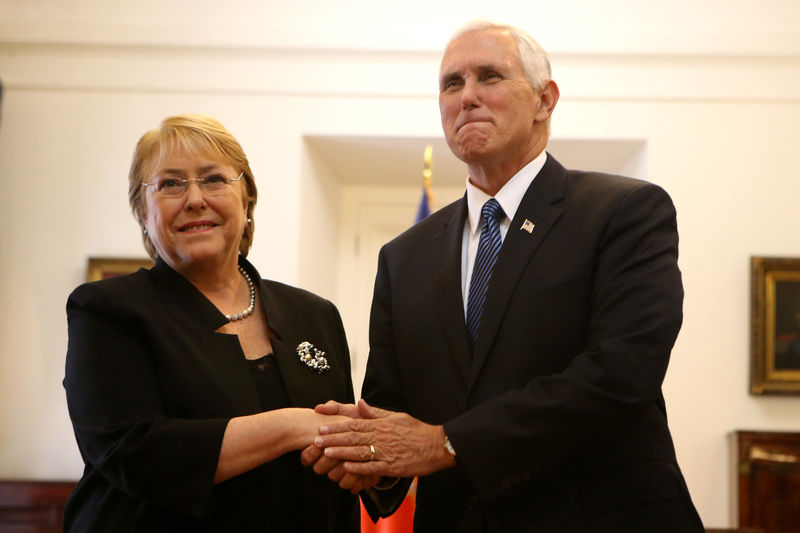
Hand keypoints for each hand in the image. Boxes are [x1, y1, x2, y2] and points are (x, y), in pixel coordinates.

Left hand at [313, 399, 454, 477]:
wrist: (437, 444)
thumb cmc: (417, 430)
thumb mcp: (396, 416)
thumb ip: (376, 412)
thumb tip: (360, 403)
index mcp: (381, 425)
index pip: (355, 424)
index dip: (337, 426)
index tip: (322, 427)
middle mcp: (381, 437)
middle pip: (353, 438)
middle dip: (333, 439)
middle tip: (316, 440)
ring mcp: (386, 452)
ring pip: (360, 452)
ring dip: (342, 452)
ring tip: (326, 453)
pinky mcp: (393, 466)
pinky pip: (373, 467)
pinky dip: (359, 468)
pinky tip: (346, 468)